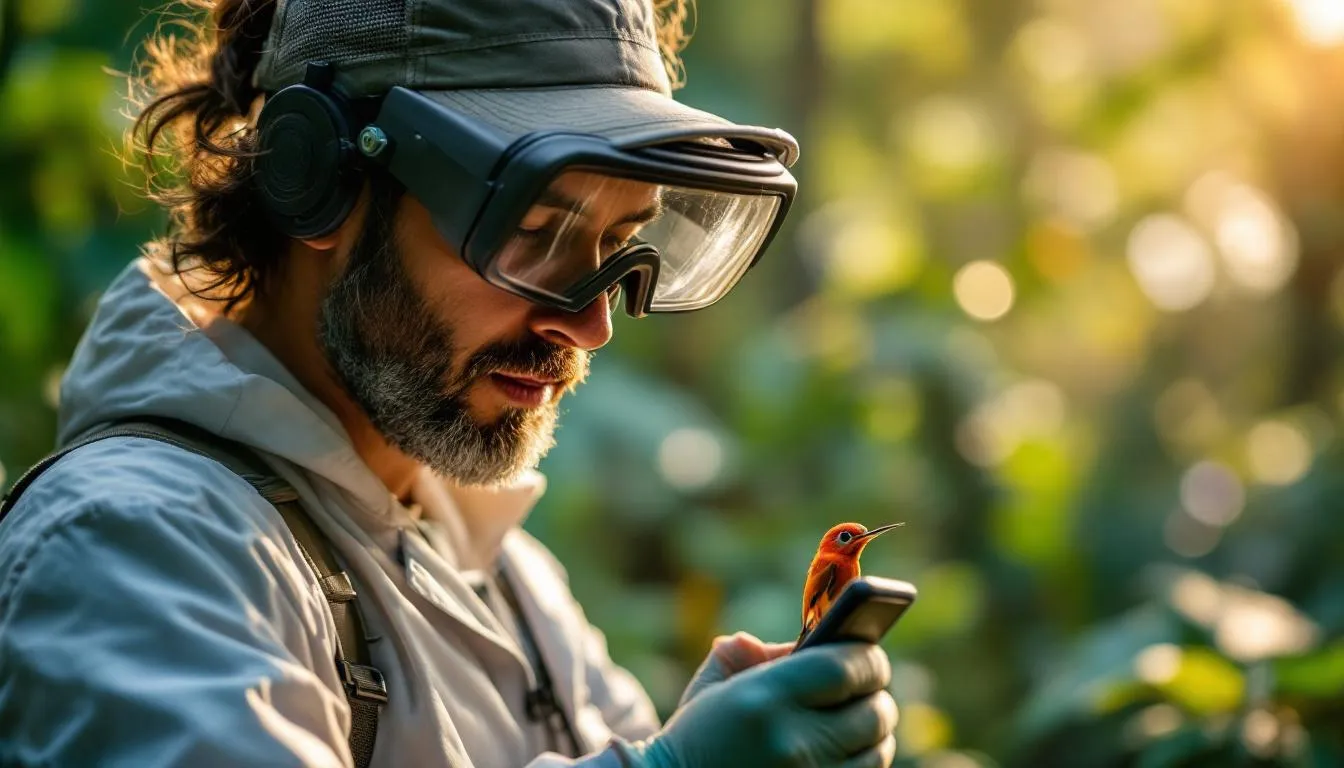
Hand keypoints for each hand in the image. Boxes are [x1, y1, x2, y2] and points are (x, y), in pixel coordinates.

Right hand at [623, 635, 897, 767]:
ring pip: (878, 751)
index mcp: (766, 698)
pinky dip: (862, 762)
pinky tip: (845, 752)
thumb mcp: (714, 686)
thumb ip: (759, 654)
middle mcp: (793, 742)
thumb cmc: (695, 737)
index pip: (847, 668)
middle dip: (875, 695)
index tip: (867, 654)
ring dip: (874, 733)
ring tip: (857, 721)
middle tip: (865, 688)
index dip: (868, 658)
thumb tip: (806, 640)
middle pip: (874, 712)